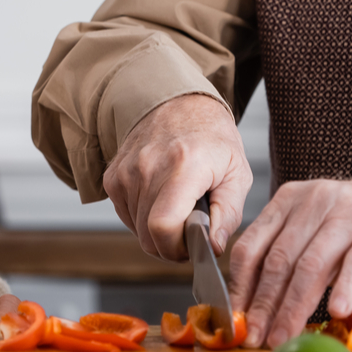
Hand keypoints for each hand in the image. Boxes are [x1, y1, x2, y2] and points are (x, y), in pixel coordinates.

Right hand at [103, 93, 250, 260]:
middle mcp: (149, 167)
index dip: (177, 248)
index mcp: (184, 165)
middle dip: (171, 245)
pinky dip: (143, 218)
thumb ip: (228, 214)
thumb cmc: (212, 140)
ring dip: (158, 231)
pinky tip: (161, 199)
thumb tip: (214, 248)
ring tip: (178, 207)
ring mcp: (126, 172)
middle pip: (148, 237)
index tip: (193, 243)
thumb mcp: (237, 173)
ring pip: (136, 231)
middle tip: (190, 228)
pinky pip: (126, 216)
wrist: (179, 104)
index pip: (163, 227)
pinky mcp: (113, 177)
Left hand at [226, 179, 351, 348]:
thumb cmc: (350, 229)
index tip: (236, 319)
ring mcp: (347, 212)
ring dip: (294, 307)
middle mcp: (314, 200)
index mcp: (288, 199)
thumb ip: (285, 257)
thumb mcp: (311, 232)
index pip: (252, 245)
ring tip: (284, 336)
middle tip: (255, 336)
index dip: (240, 286)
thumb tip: (252, 309)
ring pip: (312, 264)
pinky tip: (336, 312)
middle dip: (264, 304)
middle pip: (279, 259)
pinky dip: (345, 288)